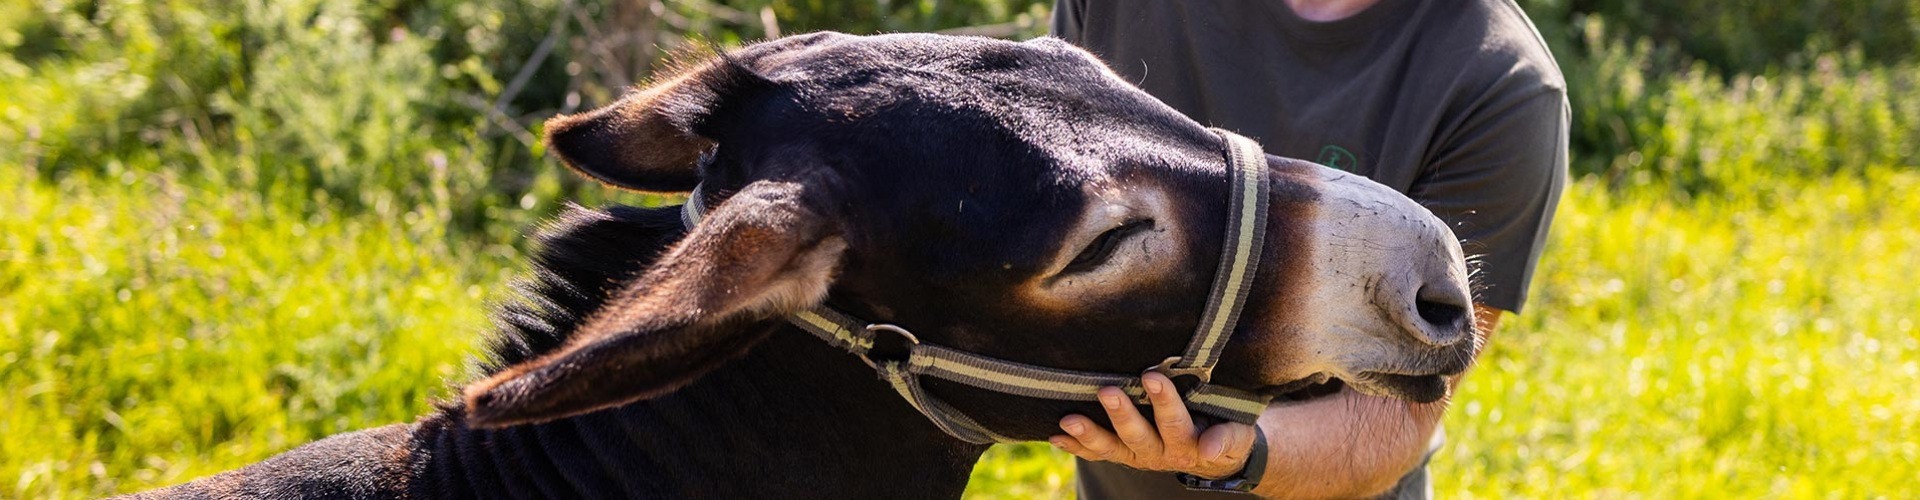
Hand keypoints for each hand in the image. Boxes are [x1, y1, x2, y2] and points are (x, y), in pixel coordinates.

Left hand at [1049, 372, 1260, 478]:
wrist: (1215, 454)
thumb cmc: (1226, 431)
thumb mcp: (1236, 435)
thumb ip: (1227, 438)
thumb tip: (1211, 447)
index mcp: (1189, 445)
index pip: (1176, 422)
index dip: (1164, 402)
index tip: (1152, 377)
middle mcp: (1160, 453)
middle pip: (1138, 435)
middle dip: (1121, 414)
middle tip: (1107, 391)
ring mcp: (1138, 455)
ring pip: (1112, 447)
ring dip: (1089, 434)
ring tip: (1068, 419)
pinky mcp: (1124, 454)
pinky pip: (1098, 453)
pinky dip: (1076, 446)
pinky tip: (1056, 436)